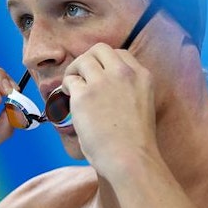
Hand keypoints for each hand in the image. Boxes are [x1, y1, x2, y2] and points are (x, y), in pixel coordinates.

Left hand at [62, 43, 157, 178]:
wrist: (132, 158)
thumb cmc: (136, 143)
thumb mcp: (141, 105)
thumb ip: (126, 91)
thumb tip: (101, 89)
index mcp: (142, 76)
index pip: (120, 54)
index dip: (105, 63)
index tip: (99, 76)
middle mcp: (123, 73)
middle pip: (99, 49)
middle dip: (88, 60)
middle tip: (81, 77)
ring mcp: (103, 82)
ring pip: (83, 60)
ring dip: (74, 71)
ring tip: (71, 88)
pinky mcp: (84, 95)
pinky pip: (69, 81)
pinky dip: (65, 88)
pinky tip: (67, 100)